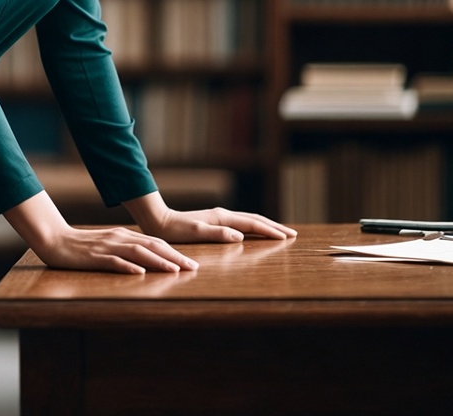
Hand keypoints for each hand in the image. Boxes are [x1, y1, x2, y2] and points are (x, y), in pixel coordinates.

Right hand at [33, 223, 199, 275]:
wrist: (55, 239)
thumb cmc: (81, 247)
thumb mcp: (107, 246)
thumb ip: (125, 250)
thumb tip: (146, 263)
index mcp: (123, 235)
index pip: (155, 243)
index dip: (174, 252)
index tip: (191, 262)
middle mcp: (118, 238)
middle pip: (151, 246)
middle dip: (174, 257)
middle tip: (193, 268)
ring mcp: (106, 247)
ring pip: (137, 252)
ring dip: (157, 262)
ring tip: (174, 271)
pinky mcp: (94, 256)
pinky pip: (113, 261)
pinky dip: (127, 266)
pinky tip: (139, 273)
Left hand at [124, 192, 296, 244]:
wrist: (159, 221)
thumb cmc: (175, 231)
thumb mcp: (195, 233)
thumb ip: (217, 234)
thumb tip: (240, 235)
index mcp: (222, 217)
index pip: (252, 223)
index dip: (271, 231)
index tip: (288, 237)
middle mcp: (223, 215)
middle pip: (255, 219)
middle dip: (274, 227)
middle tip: (293, 235)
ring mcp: (219, 217)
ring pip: (249, 220)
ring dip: (266, 226)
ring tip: (280, 233)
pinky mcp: (215, 222)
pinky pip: (241, 223)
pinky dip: (254, 227)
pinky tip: (255, 233)